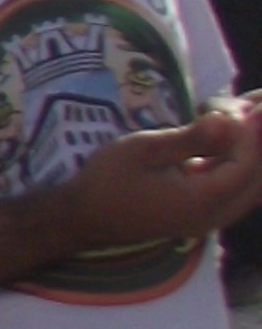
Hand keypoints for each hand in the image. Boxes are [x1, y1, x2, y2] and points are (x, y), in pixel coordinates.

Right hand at [64, 104, 261, 247]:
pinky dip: (240, 170)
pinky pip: (237, 194)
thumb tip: (226, 119)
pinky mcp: (202, 219)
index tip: (239, 108)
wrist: (83, 217)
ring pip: (250, 189)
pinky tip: (229, 148)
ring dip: (250, 158)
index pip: (244, 164)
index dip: (248, 135)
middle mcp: (214, 215)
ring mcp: (209, 221)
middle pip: (256, 179)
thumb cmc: (107, 180)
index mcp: (200, 200)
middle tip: (249, 111)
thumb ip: (189, 137)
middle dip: (254, 144)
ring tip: (241, 126)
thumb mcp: (143, 150)